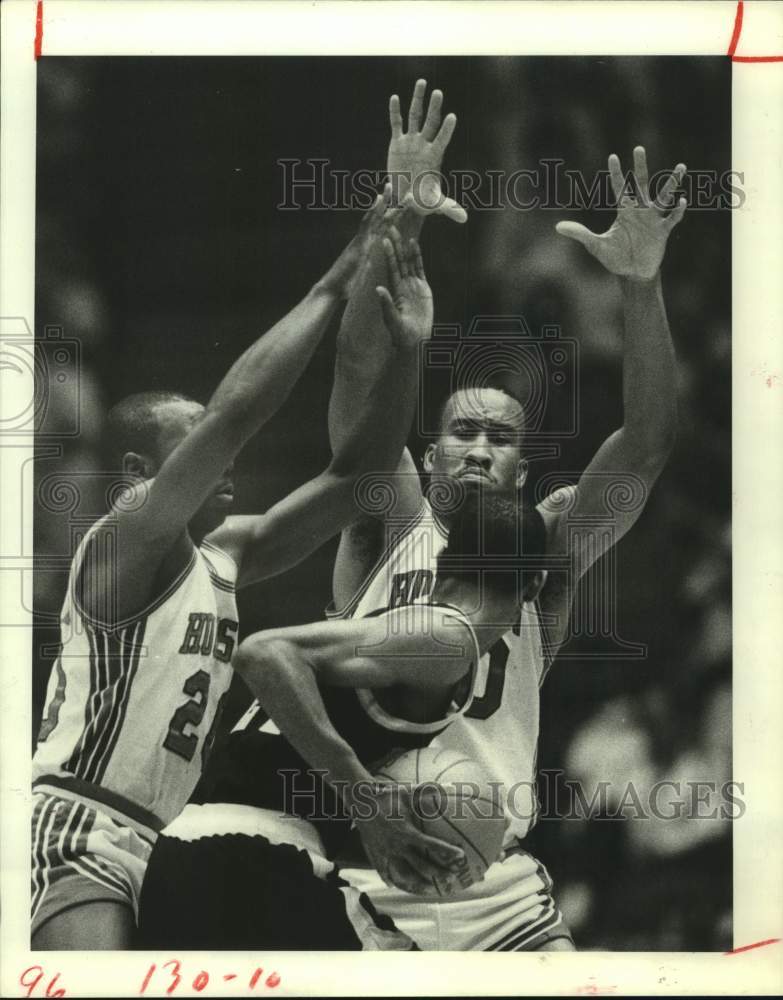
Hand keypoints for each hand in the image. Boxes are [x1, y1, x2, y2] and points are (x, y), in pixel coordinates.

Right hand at [320, 186, 390, 298]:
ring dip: (383, 202)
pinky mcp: (359, 244)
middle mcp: (366, 241)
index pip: (385, 230)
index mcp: (371, 248)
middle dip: (391, 205)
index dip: (394, 218)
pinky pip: (368, 224)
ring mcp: (362, 241)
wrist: (332, 290)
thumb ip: (372, 270)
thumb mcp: (365, 278)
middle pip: (381, 219)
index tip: (403, 206)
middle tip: (399, 187)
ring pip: (375, 218)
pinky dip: (373, 211)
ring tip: (390, 186)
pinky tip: (379, 199)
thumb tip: (380, 270)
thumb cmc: (346, 287)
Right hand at [355, 784, 465, 894]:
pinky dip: (388, 878)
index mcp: (408, 832)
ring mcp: (386, 852)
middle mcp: (398, 846)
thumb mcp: (407, 791)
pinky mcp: (375, 853)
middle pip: (422, 866)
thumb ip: (426, 790)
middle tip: (451, 878)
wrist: (361, 800)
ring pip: (404, 874)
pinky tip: (392, 884)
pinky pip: (382, 870)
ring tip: (427, 888)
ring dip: (417, 882)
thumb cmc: (385, 795)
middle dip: (438, 873)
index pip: (432, 845)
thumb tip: (445, 784)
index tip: (460, 857)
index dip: (447, 851)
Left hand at [375, 227, 432, 346]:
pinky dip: (417, 257)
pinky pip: (420, 269)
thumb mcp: (392, 319)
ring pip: (409, 262)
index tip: (383, 240)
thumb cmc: (400, 334)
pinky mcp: (423, 288)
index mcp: (394, 290)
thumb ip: (386, 304)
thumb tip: (378, 289)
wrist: (415, 340)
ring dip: (406, 248)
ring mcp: (413, 285)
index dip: (388, 254)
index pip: (390, 268)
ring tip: (403, 232)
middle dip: (395, 245)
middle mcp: (402, 285)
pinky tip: (414, 245)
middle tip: (391, 227)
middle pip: (399, 261)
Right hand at [387, 79, 466, 223]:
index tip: (453, 117)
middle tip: (439, 92)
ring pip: (415, 117)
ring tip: (422, 82)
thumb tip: (464, 219)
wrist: (405, 198)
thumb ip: (449, 208)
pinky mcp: (397, 142)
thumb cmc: (423, 201)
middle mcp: (424, 145)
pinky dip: (395, 112)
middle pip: (430, 122)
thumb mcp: (435, 205)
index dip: (447, 130)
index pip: (443, 140)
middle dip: (434, 108)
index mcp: (434, 157)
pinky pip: (396, 124)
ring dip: (418, 100)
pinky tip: (395, 97)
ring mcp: (411, 142)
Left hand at [556, 147, 686, 281]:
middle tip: (638, 148)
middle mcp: (640, 210)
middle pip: (641, 183)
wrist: (633, 273)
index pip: (619, 187)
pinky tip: (681, 202)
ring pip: (664, 197)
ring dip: (671, 183)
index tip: (612, 156)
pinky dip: (677, 211)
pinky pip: (672, 219)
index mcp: (625, 211)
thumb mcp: (596, 245)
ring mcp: (653, 219)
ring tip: (680, 167)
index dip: (615, 173)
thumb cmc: (616, 258)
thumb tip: (557, 227)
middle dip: (639, 167)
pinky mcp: (663, 231)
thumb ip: (580, 234)